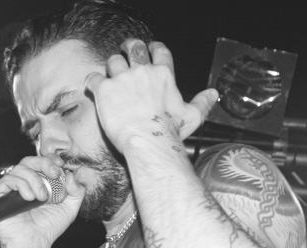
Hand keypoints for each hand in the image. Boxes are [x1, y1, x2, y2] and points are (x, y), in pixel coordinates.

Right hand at [0, 157, 83, 247]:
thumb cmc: (46, 229)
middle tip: (54, 175)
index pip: (39, 161)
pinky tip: (29, 198)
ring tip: (41, 197)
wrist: (33, 245)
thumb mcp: (69, 209)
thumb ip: (77, 191)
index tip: (60, 165)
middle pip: (29, 160)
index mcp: (36, 183)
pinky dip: (21, 185)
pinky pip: (7, 180)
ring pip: (19, 169)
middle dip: (44, 164)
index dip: (49, 159)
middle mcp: (21, 183)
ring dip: (34, 180)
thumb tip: (73, 174)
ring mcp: (7, 189)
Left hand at [85, 39, 217, 152]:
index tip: (149, 50)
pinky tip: (93, 87)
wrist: (148, 143)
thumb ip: (202, 103)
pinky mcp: (105, 90)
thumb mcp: (192, 116)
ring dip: (111, 67)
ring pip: (113, 61)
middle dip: (129, 47)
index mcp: (163, 75)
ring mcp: (122, 79)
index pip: (159, 51)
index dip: (153, 48)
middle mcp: (142, 71)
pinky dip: (92, 82)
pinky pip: (94, 77)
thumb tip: (214, 94)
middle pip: (134, 47)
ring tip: (110, 76)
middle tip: (125, 51)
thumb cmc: (170, 132)